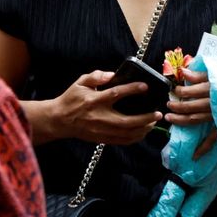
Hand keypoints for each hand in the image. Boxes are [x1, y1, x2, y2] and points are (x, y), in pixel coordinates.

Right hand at [47, 70, 162, 144]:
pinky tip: (142, 132)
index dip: (132, 89)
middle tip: (157, 113)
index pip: (116, 94)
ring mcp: (101, 130)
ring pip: (127, 134)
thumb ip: (96, 76)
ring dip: (143, 129)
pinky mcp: (101, 139)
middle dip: (145, 118)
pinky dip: (135, 138)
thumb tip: (112, 75)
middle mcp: (99, 117)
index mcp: (94, 101)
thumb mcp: (80, 83)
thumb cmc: (70, 99)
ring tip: (153, 122)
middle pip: (126, 120)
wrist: (59, 120)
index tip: (145, 86)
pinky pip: (122, 141)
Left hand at [164, 67, 216, 156]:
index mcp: (214, 88)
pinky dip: (204, 148)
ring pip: (196, 120)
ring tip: (170, 118)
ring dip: (182, 121)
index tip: (175, 90)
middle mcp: (215, 103)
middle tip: (168, 105)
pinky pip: (213, 139)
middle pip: (191, 107)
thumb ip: (200, 74)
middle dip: (177, 106)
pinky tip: (194, 156)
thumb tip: (183, 72)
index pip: (192, 91)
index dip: (181, 91)